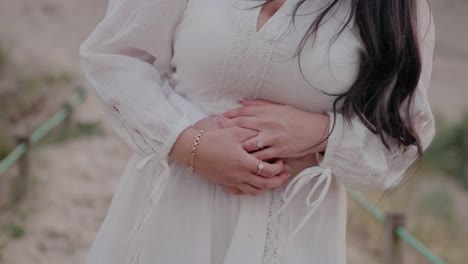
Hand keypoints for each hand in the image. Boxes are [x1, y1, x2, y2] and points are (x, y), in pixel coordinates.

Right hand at [170, 126, 289, 194]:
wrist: (192, 149)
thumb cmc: (212, 139)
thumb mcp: (234, 131)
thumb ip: (251, 133)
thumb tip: (264, 135)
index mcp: (244, 162)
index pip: (268, 171)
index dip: (278, 167)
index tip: (280, 160)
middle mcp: (239, 175)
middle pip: (265, 184)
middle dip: (278, 180)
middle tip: (284, 175)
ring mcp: (232, 181)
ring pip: (254, 191)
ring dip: (266, 187)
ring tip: (272, 180)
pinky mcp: (224, 183)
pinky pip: (240, 192)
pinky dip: (250, 190)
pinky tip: (253, 184)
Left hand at [220, 99, 329, 159]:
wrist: (316, 131)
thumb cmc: (297, 118)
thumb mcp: (279, 107)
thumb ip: (259, 104)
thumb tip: (241, 101)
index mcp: (267, 112)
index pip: (243, 112)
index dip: (229, 116)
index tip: (219, 119)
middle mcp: (268, 124)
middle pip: (242, 126)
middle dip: (227, 129)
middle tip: (217, 133)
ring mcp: (273, 138)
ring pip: (249, 143)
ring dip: (237, 146)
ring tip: (226, 149)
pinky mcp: (278, 150)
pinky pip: (261, 156)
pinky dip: (252, 159)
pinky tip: (243, 161)